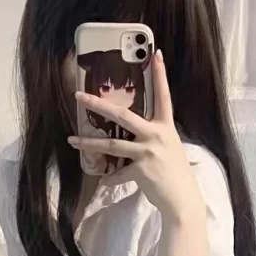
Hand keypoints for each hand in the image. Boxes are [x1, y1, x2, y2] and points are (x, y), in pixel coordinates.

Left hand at [70, 51, 202, 223]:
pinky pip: (118, 174)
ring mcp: (148, 152)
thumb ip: (154, 138)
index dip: (160, 75)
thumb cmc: (176, 175)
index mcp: (166, 126)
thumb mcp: (170, 149)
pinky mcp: (141, 170)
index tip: (156, 55)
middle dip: (99, 104)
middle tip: (80, 96)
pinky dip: (111, 179)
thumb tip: (136, 135)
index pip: (164, 96)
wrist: (183, 200)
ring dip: (89, 143)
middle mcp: (157, 135)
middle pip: (122, 115)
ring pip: (111, 144)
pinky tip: (105, 181)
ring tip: (72, 140)